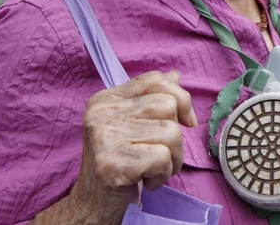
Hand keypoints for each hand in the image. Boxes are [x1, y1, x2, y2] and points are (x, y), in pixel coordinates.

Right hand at [69, 71, 196, 220]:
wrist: (94, 204)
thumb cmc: (121, 162)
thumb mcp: (133, 125)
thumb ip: (151, 98)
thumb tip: (175, 76)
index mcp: (106, 99)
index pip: (154, 80)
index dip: (180, 98)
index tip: (186, 121)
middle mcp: (101, 114)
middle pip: (168, 106)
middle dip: (177, 136)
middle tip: (161, 155)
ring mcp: (104, 137)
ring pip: (171, 133)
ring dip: (172, 159)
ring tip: (153, 169)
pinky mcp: (111, 164)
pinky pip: (162, 158)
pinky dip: (163, 174)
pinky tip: (146, 181)